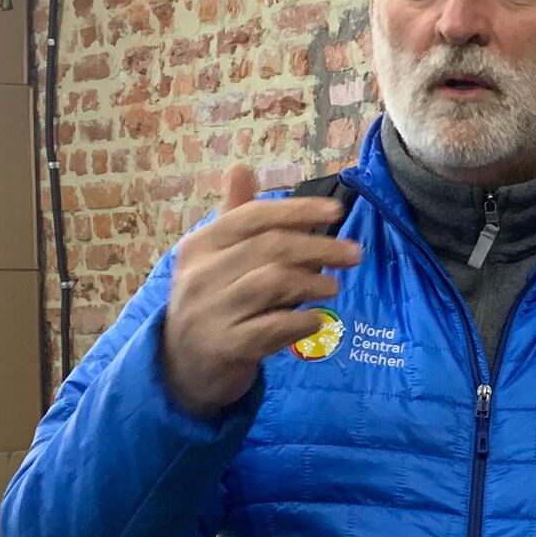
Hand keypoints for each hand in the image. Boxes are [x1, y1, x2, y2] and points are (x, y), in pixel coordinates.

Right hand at [161, 164, 361, 414]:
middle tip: (354, 254)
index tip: (336, 211)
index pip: (253, 217)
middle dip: (319, 247)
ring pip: (272, 284)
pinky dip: (301, 321)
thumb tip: (241, 168)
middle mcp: (201, 274)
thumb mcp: (214, 257)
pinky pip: (272, 328)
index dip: (298, 210)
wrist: (181, 368)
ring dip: (312, 282)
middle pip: (270, 248)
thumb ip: (234, 216)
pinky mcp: (225, 347)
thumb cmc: (210, 303)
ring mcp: (211, 312)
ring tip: (335, 287)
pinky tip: (318, 319)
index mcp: (200, 245)